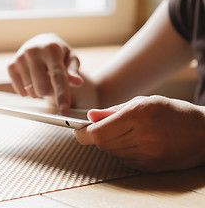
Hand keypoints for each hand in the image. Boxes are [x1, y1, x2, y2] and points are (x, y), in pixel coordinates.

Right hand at [8, 33, 82, 112]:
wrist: (40, 42)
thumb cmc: (58, 53)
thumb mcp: (70, 58)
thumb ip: (73, 71)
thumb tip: (77, 82)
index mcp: (51, 49)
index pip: (57, 76)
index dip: (61, 94)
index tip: (64, 109)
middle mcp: (33, 51)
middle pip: (42, 89)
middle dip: (50, 91)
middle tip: (52, 81)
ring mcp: (20, 58)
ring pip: (32, 93)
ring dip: (39, 91)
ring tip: (42, 77)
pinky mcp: (11, 66)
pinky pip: (21, 92)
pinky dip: (29, 91)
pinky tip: (32, 79)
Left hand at [75, 96, 204, 171]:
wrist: (204, 133)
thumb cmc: (171, 111)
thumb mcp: (142, 102)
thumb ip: (112, 111)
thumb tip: (89, 117)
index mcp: (138, 115)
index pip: (97, 133)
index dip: (83, 133)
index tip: (78, 130)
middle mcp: (142, 136)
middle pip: (101, 144)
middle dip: (97, 136)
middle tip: (104, 127)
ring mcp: (147, 155)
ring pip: (111, 152)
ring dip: (111, 143)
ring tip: (127, 133)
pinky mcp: (151, 167)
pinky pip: (124, 160)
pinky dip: (123, 152)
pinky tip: (137, 143)